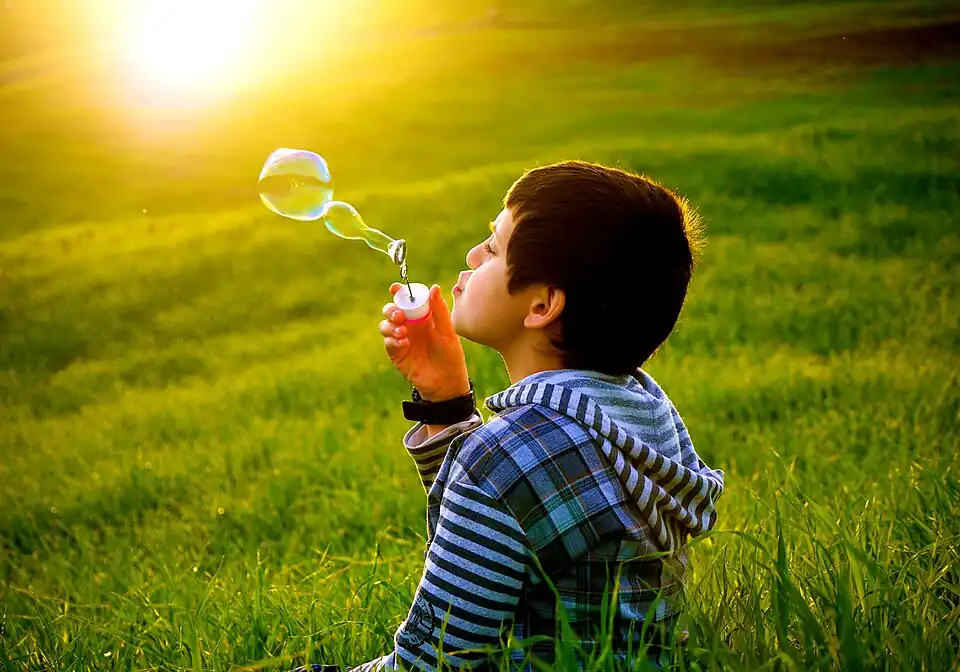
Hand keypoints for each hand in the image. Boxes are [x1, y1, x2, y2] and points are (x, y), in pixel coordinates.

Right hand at [379, 283, 469, 401]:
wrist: (446, 383)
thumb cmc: (451, 356)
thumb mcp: (448, 331)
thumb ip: (439, 310)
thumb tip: (433, 287)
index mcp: (423, 317)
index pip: (408, 300)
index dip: (400, 292)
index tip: (395, 288)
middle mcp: (410, 326)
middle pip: (392, 310)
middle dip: (391, 309)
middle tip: (399, 315)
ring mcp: (402, 339)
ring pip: (386, 325)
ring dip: (390, 325)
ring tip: (403, 332)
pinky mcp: (397, 354)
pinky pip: (388, 342)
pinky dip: (392, 340)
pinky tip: (404, 343)